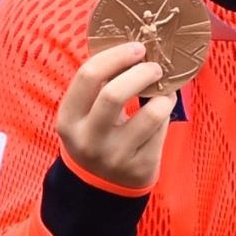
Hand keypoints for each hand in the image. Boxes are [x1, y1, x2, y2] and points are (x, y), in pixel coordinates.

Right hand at [55, 40, 170, 191]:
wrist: (99, 187)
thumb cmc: (95, 135)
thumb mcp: (83, 114)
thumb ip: (99, 85)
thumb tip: (133, 47)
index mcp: (69, 119)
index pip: (88, 76)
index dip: (116, 56)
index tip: (137, 48)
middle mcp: (88, 139)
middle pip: (114, 94)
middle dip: (141, 73)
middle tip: (155, 67)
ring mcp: (115, 157)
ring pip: (149, 115)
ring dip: (163, 96)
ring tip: (165, 90)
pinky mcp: (139, 168)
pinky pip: (161, 132)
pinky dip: (166, 115)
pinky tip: (163, 110)